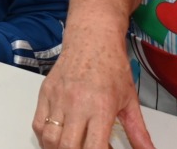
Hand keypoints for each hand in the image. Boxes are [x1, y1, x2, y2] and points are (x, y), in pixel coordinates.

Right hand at [32, 26, 153, 148]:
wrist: (92, 39)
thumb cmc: (111, 66)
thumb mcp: (130, 102)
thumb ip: (139, 133)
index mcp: (101, 108)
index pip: (93, 148)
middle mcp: (77, 104)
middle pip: (67, 147)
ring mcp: (58, 98)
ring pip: (49, 138)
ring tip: (71, 146)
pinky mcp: (45, 92)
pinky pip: (37, 124)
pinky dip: (44, 137)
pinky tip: (57, 137)